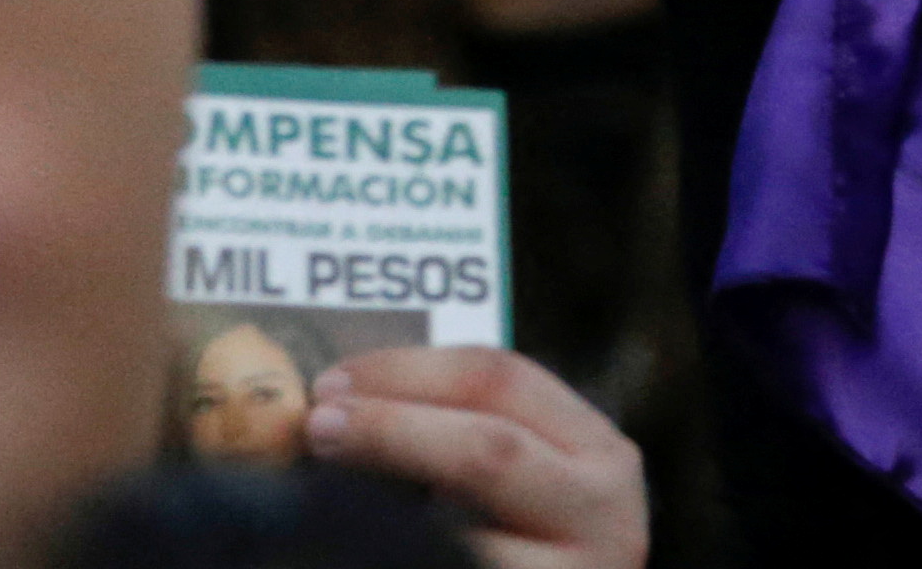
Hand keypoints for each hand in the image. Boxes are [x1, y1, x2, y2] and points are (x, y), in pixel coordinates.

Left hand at [304, 346, 645, 568]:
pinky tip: (361, 552)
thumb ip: (458, 432)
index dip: (407, 371)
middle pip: (487, 450)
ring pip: (466, 537)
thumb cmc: (526, 547)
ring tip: (321, 498)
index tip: (333, 381)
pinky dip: (399, 558)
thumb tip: (343, 400)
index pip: (502, 378)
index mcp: (597, 450)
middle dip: (391, 429)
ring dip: (384, 512)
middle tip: (317, 427)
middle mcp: (604, 514)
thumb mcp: (523, 479)